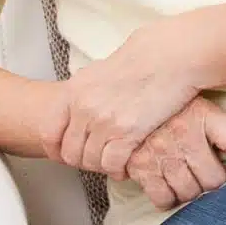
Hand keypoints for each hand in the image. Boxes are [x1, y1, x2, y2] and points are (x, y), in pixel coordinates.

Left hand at [39, 23, 204, 177]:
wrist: (175, 55)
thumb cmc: (149, 55)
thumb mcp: (105, 68)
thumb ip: (89, 89)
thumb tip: (86, 101)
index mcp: (76, 90)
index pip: (50, 131)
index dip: (58, 149)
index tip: (70, 153)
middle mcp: (84, 107)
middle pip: (70, 152)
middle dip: (85, 160)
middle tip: (99, 159)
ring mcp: (104, 121)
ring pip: (91, 161)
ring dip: (103, 166)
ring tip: (115, 163)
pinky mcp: (127, 132)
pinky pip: (112, 164)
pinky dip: (119, 169)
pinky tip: (126, 166)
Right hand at [124, 96, 225, 211]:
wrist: (123, 98)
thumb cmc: (168, 106)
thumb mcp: (195, 100)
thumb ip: (216, 121)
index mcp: (203, 112)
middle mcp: (184, 133)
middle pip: (214, 179)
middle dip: (214, 184)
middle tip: (210, 180)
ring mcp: (162, 151)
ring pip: (190, 193)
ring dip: (192, 193)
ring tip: (190, 184)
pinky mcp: (140, 166)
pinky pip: (163, 198)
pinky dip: (168, 199)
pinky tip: (170, 189)